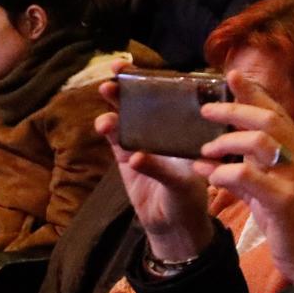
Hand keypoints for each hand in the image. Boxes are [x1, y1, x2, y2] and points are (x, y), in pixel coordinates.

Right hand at [94, 83, 214, 260]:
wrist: (173, 226)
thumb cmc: (189, 200)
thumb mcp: (182, 183)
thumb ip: (160, 169)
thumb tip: (136, 157)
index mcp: (186, 130)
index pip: (173, 98)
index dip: (159, 80)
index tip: (151, 66)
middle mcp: (165, 131)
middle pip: (145, 102)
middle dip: (130, 84)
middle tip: (116, 69)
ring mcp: (144, 142)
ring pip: (127, 116)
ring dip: (115, 103)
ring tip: (106, 91)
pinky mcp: (127, 157)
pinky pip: (116, 137)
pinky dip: (110, 129)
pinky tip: (104, 124)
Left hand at [192, 71, 293, 287]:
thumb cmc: (290, 222)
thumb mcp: (270, 187)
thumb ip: (251, 166)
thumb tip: (216, 151)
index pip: (277, 112)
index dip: (254, 92)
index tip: (230, 75)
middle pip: (268, 119)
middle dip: (233, 110)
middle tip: (206, 112)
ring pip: (258, 142)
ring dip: (225, 143)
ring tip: (205, 152)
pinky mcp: (284, 201)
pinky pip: (247, 176)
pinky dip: (222, 173)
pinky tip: (208, 176)